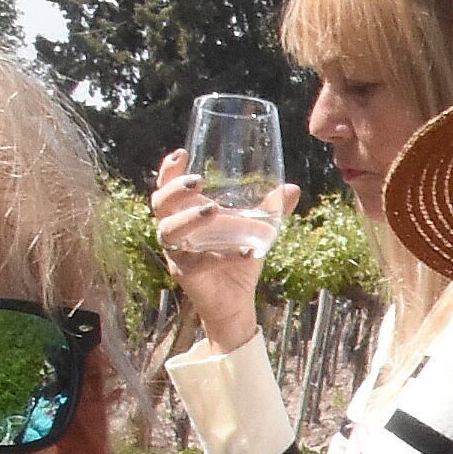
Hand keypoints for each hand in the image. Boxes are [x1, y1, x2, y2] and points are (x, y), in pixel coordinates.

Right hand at [150, 152, 299, 352]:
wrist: (237, 301)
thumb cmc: (238, 257)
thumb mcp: (256, 229)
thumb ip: (270, 209)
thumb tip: (292, 187)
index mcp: (184, 213)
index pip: (166, 186)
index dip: (168, 170)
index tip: (182, 153)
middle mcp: (174, 230)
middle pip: (160, 203)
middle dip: (175, 189)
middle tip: (198, 180)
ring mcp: (177, 253)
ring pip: (170, 231)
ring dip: (190, 218)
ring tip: (213, 209)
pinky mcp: (187, 275)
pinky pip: (201, 262)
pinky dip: (226, 256)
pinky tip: (249, 251)